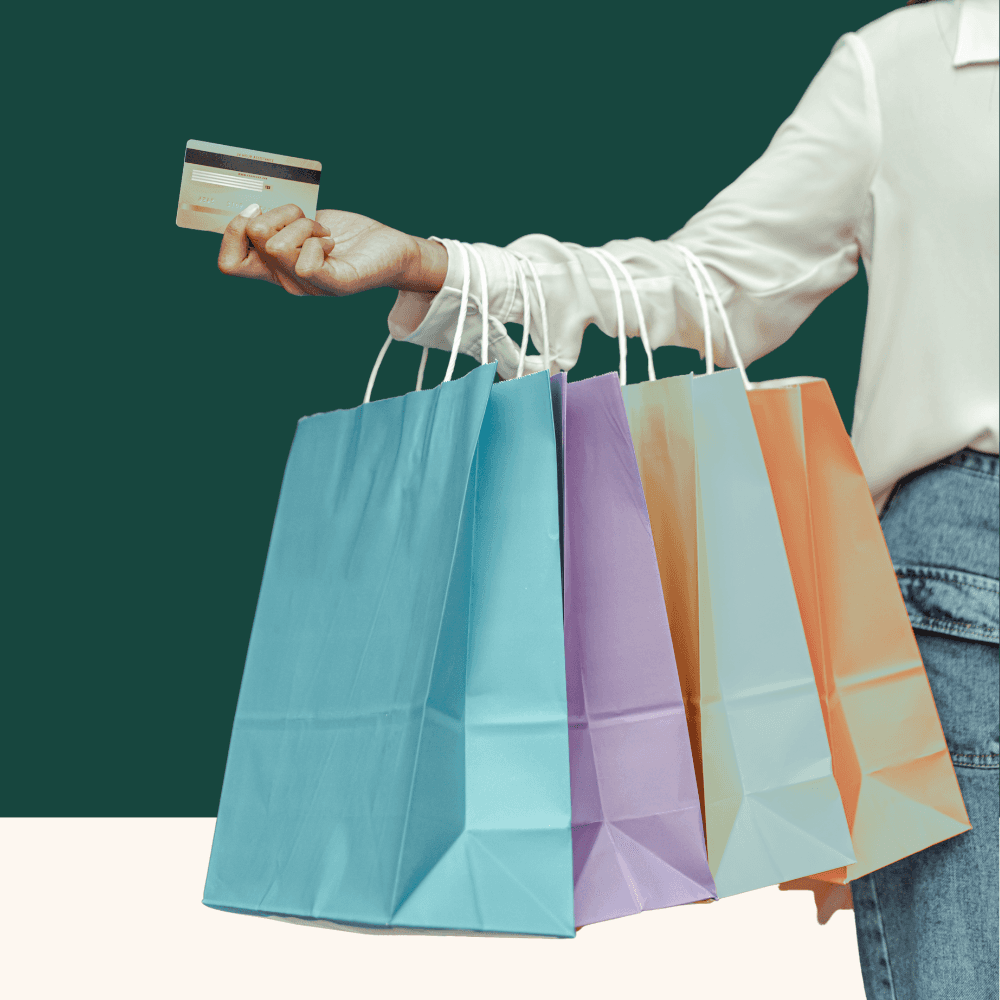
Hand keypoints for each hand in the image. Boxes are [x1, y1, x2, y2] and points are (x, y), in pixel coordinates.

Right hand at [218, 204, 447, 296]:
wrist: (391, 249)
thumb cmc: (346, 235)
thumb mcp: (301, 225)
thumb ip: (275, 223)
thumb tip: (250, 211)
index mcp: (274, 268)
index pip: (228, 263)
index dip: (233, 231)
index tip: (257, 211)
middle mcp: (287, 282)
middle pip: (256, 238)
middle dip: (280, 213)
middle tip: (308, 223)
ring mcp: (310, 286)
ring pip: (278, 244)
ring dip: (304, 224)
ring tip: (326, 234)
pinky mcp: (337, 284)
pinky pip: (307, 264)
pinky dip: (316, 243)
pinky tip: (331, 243)